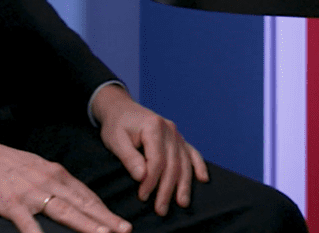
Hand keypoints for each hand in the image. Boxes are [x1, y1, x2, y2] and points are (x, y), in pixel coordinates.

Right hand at [0, 124, 130, 232]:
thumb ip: (55, 181)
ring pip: (64, 211)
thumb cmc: (5, 162)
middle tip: (124, 230)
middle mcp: (49, 182)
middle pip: (82, 204)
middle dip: (105, 219)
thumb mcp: (37, 166)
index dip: (104, 210)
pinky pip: (28, 222)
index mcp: (56, 174)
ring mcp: (31, 193)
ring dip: (85, 224)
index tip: (119, 221)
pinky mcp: (12, 203)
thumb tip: (72, 194)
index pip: (86, 195)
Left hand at [91, 84, 208, 216]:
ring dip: (184, 184)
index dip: (151, 181)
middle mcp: (169, 130)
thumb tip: (142, 176)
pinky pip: (192, 152)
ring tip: (182, 203)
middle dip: (168, 189)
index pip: (157, 160)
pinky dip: (199, 165)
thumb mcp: (115, 140)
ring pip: (184, 162)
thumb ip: (129, 157)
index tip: (143, 196)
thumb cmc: (116, 125)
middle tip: (161, 209)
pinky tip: (203, 179)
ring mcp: (176, 134)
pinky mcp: (178, 138)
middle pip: (173, 164)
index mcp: (154, 127)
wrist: (121, 109)